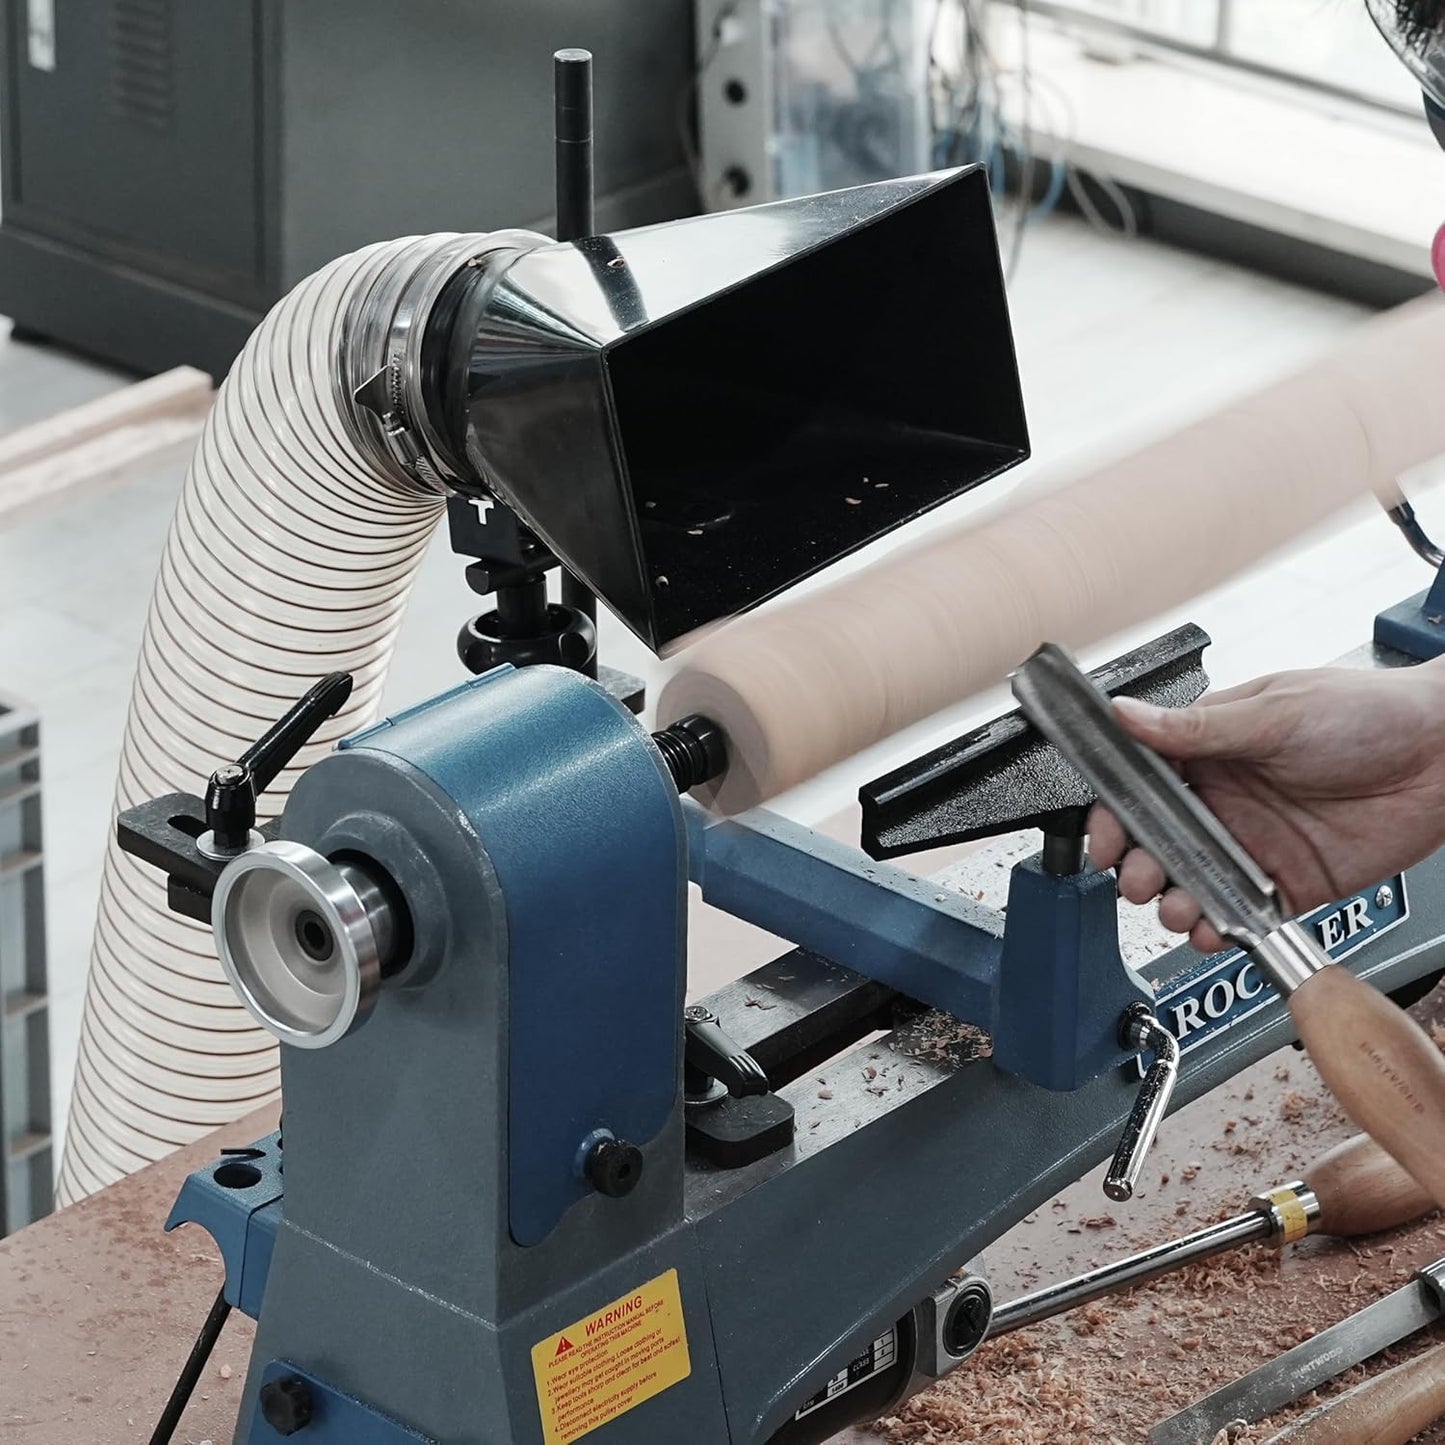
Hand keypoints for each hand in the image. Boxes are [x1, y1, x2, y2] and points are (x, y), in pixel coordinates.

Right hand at [1087, 662, 1444, 952]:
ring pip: (1192, 884)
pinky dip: (1219, 929)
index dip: (1115, 816)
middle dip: (1138, 867)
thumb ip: (1194, 728)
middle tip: (1139, 879)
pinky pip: (1241, 914)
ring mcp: (1254, 843)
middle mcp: (1224, 800)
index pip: (1141, 787)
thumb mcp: (1272, 713)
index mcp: (1209, 751)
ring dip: (1174, 901)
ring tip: (1177, 906)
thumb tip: (1124, 713)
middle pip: (1157, 844)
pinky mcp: (1290, 881)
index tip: (1103, 840)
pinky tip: (1212, 929)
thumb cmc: (1367, 711)